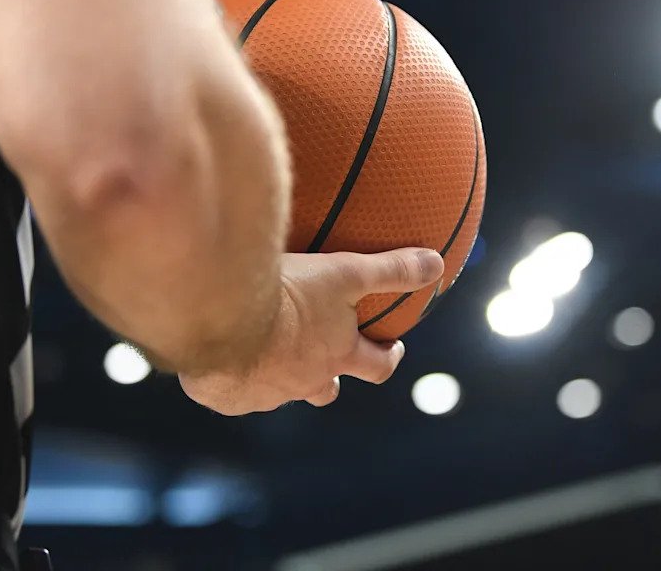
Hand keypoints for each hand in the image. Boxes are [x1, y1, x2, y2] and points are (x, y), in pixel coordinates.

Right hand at [179, 248, 443, 414]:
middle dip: (332, 377)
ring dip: (282, 376)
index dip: (386, 358)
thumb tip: (437, 263)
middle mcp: (306, 382)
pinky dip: (236, 380)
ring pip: (280, 393)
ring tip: (268, 352)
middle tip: (327, 358)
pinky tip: (222, 359)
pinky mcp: (228, 397)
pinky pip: (236, 395)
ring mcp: (266, 394)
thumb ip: (391, 269)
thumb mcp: (346, 272)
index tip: (392, 349)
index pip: (376, 366)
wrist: (222, 316)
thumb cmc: (289, 293)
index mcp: (338, 355)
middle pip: (327, 390)